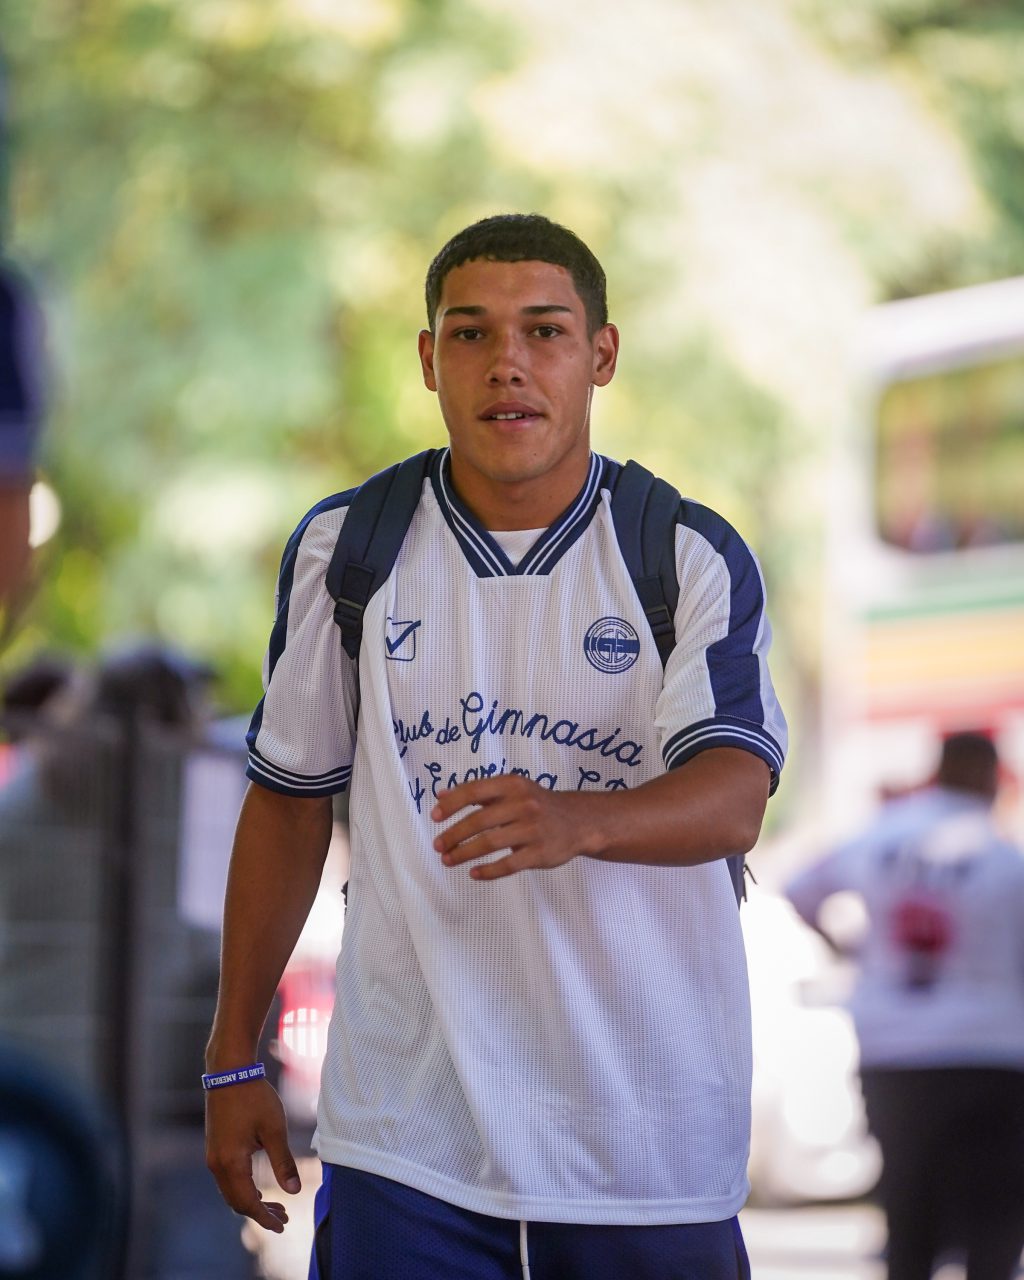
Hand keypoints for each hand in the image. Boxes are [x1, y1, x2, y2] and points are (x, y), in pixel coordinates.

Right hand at [205, 1079, 300, 1232]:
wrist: (229, 1073)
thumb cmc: (254, 1097)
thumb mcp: (274, 1129)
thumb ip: (283, 1162)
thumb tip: (294, 1191)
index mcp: (231, 1163)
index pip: (248, 1203)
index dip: (265, 1218)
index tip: (282, 1227)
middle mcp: (217, 1165)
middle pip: (236, 1202)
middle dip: (259, 1213)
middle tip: (284, 1218)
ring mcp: (213, 1157)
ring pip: (231, 1191)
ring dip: (251, 1201)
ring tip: (276, 1206)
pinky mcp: (215, 1148)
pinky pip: (227, 1179)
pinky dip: (243, 1188)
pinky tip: (260, 1187)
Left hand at [431, 775, 593, 880]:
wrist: (579, 821)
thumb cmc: (537, 804)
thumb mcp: (512, 789)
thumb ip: (479, 792)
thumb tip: (441, 795)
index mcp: (513, 784)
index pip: (474, 792)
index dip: (451, 805)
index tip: (434, 817)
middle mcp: (523, 804)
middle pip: (478, 821)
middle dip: (453, 835)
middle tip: (438, 846)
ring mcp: (533, 829)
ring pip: (490, 843)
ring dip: (464, 853)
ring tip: (448, 860)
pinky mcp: (540, 853)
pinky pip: (508, 865)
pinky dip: (488, 871)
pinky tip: (473, 873)